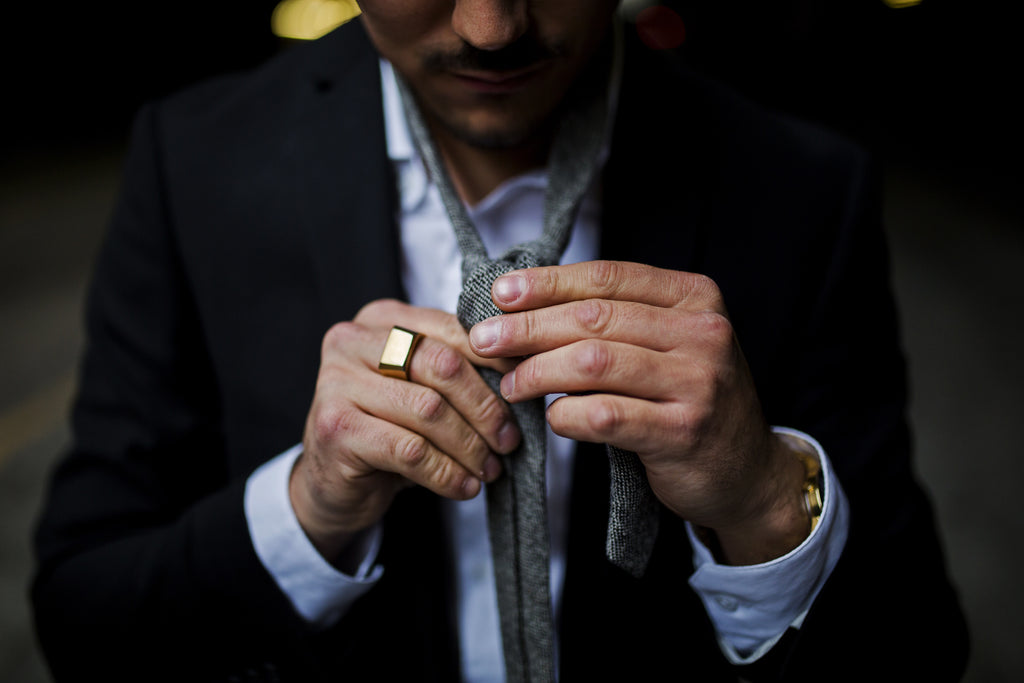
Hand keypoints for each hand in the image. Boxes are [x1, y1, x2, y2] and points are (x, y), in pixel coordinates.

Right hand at [291, 299, 520, 562]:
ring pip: (430, 411)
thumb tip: (526, 370)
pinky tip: (464, 486)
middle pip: (443, 367)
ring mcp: (337, 383)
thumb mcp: (421, 388)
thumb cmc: (386, 428)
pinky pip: (410, 451)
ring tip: (490, 469)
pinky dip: (447, 473)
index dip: (497, 361)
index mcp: (380, 318)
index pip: (452, 329)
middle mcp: (352, 340)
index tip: (525, 391)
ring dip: (470, 446)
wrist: (330, 482)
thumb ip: (458, 368)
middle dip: (486, 408)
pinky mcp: (335, 428)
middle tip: (509, 441)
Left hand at [468, 261, 809, 564]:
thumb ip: (615, 321)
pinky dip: (566, 415)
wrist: (746, 472)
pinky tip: (552, 418)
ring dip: (537, 371)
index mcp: (695, 299)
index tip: (500, 294)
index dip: (547, 283)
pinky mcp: (683, 431)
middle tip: (485, 340)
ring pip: (593, 363)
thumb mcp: (668, 346)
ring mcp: (698, 382)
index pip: (608, 278)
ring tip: (510, 383)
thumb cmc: (690, 401)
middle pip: (594, 318)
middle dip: (528, 327)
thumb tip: (523, 305)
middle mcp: (702, 333)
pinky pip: (604, 416)